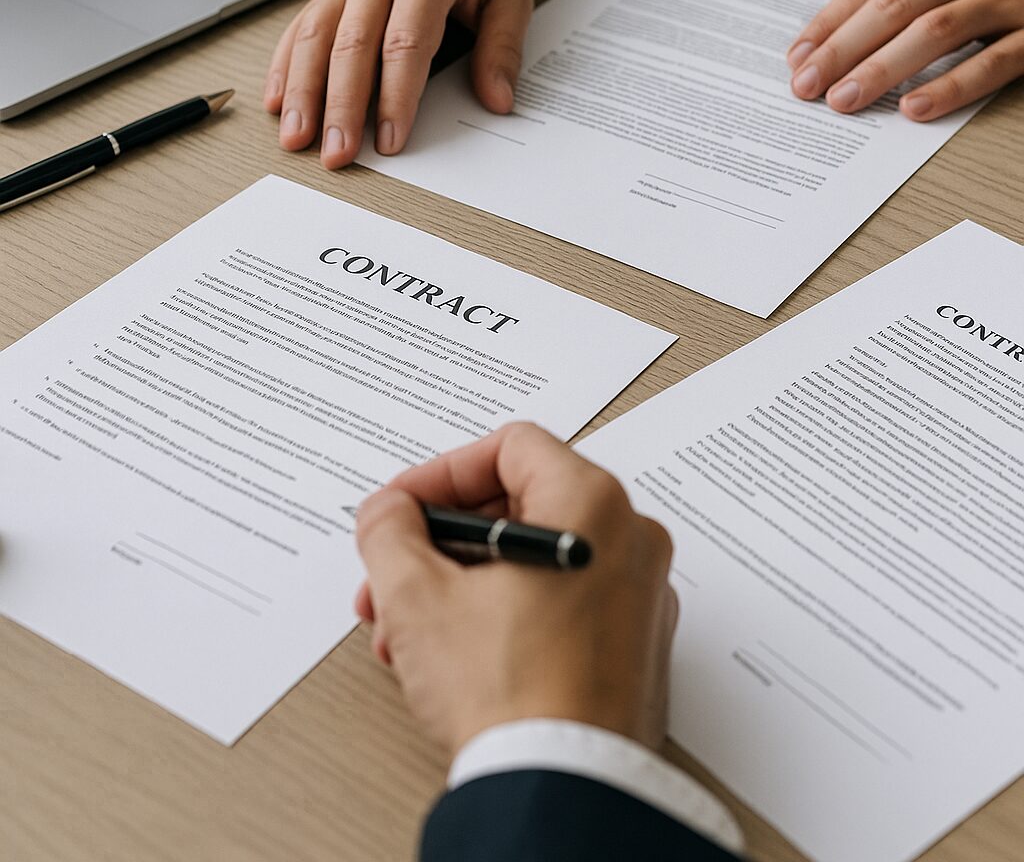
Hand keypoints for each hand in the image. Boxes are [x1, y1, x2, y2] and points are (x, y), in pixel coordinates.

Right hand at [264, 0, 531, 167]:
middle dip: (340, 106)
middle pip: (351, 45)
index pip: (406, 43)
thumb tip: (497, 99)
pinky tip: (277, 101)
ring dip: (302, 92)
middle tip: (338, 153)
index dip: (395, 97)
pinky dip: (285, 66)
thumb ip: (503, 48)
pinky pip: (301, 26)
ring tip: (296, 137)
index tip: (390, 139)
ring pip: (315, 36)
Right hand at [354, 422, 676, 758]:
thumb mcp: (418, 597)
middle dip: (441, 543)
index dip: (441, 474)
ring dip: (462, 586)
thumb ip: (390, 532)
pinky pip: (564, 604)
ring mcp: (640, 598)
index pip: (509, 447)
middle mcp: (630, 540)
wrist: (561, 792)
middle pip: (520, 506)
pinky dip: (507, 615)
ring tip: (411, 633)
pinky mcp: (636, 649)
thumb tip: (387, 512)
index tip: (402, 510)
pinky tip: (457, 658)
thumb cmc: (511, 695)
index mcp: (592, 503)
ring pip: (536, 561)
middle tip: (395, 576)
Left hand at [788, 0, 1023, 119]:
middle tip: (806, 85)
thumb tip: (851, 26)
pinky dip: (950, 87)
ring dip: (881, 68)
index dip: (830, 21)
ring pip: (933, 31)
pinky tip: (915, 109)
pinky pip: (992, 63)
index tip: (797, 55)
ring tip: (845, 100)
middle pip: (892, 6)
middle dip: (841, 49)